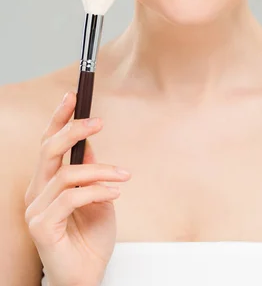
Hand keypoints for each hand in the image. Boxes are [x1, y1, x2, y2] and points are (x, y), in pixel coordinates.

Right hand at [24, 91, 130, 285]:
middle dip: (74, 130)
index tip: (73, 96)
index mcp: (46, 182)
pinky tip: (115, 191)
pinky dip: (97, 190)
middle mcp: (36, 192)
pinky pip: (71, 197)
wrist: (89, 276)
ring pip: (66, 173)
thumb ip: (89, 170)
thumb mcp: (97, 195)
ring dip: (100, 169)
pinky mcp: (42, 226)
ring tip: (123, 174)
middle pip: (48, 149)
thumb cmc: (91, 237)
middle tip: (98, 122)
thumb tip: (89, 142)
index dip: (58, 118)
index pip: (47, 143)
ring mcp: (35, 210)